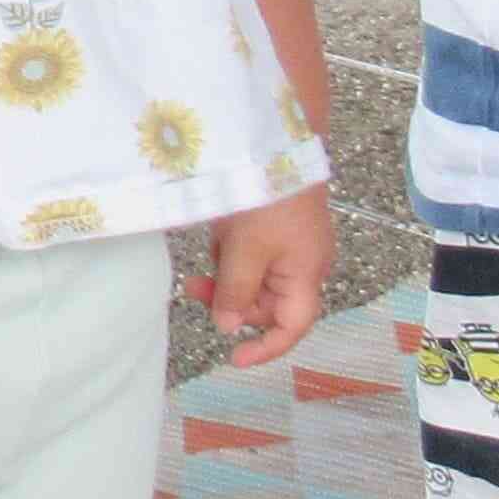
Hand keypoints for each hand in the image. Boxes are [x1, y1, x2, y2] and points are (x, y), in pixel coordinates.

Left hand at [194, 181, 334, 363]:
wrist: (278, 140)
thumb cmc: (269, 197)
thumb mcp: (246, 250)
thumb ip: (236, 292)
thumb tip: (227, 327)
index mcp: (305, 275)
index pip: (292, 326)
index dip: (266, 348)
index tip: (234, 358)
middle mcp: (302, 263)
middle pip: (267, 302)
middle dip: (231, 301)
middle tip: (193, 289)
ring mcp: (290, 243)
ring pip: (254, 276)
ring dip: (226, 274)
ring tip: (204, 256)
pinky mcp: (274, 225)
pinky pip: (250, 252)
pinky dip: (231, 251)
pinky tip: (219, 233)